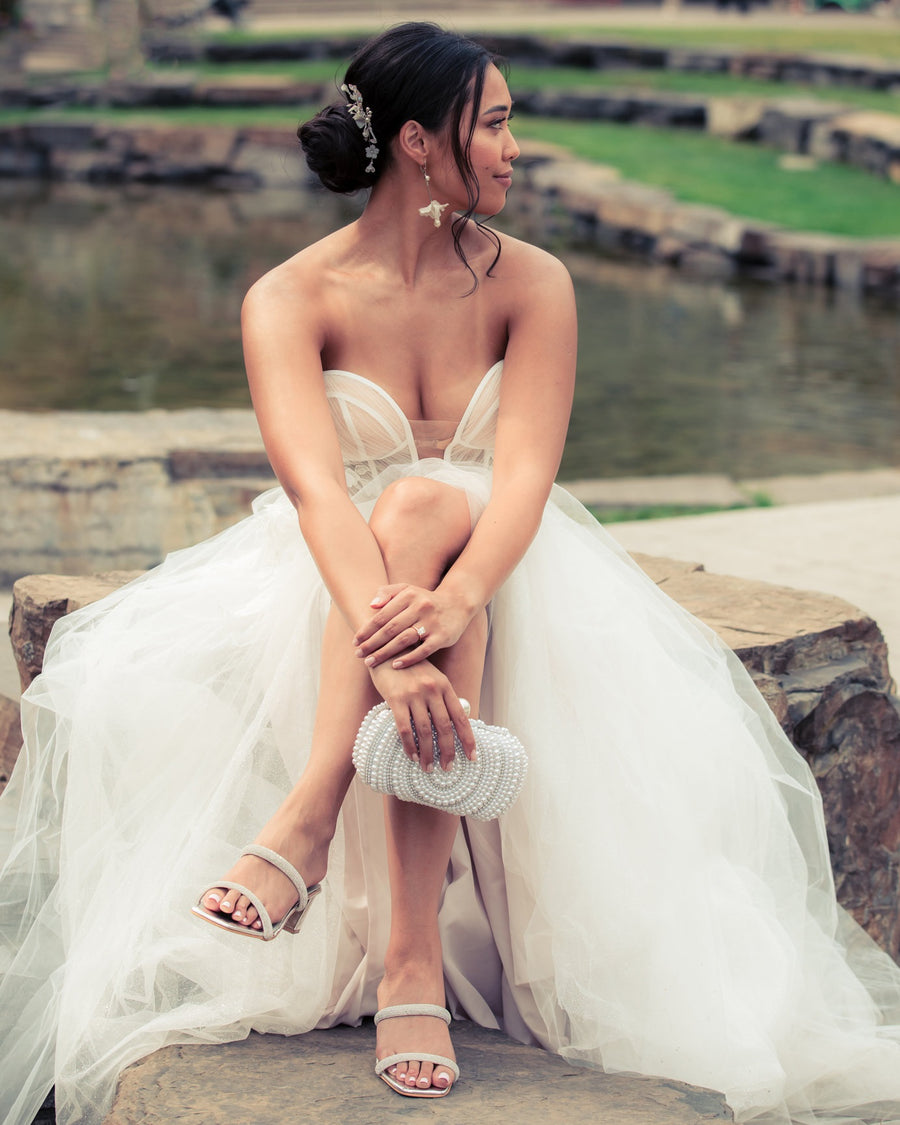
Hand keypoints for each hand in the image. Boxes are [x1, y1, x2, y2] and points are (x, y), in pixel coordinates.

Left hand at [354, 584, 472, 669]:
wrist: (457, 604)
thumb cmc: (425, 600)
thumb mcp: (407, 590)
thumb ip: (387, 593)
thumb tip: (371, 605)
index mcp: (409, 595)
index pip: (382, 615)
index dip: (366, 630)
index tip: (355, 642)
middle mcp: (421, 607)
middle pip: (390, 629)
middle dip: (371, 643)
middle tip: (358, 654)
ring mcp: (432, 623)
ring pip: (404, 640)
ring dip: (385, 653)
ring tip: (370, 662)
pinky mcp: (442, 637)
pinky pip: (423, 651)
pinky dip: (408, 659)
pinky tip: (395, 666)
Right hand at [368, 661, 474, 770]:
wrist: (387, 650)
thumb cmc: (411, 669)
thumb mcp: (432, 678)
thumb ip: (442, 698)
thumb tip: (454, 725)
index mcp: (445, 686)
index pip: (461, 717)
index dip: (468, 739)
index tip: (472, 757)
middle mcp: (433, 690)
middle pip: (444, 727)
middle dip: (448, 751)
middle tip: (448, 767)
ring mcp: (414, 694)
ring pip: (425, 731)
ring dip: (427, 753)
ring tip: (428, 767)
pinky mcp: (396, 699)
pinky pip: (405, 728)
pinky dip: (409, 745)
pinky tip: (412, 755)